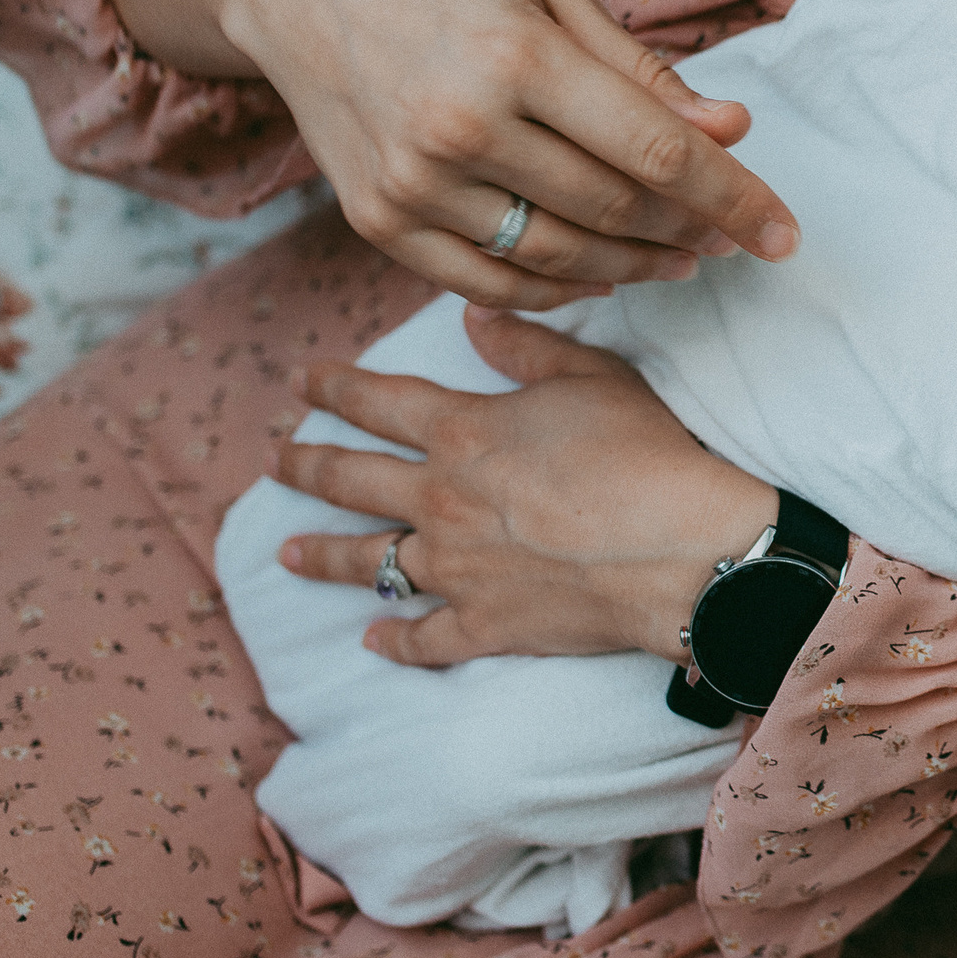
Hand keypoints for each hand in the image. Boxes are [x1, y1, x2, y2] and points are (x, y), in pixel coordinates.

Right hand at [100, 0, 799, 308]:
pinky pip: (492, 283)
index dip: (734, 199)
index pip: (658, 152)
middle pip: (615, 211)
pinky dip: (559, 289)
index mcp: (517, 58)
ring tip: (678, 256)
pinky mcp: (380, 222)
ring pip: (561, 258)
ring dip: (636, 266)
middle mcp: (461, 127)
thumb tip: (732, 132)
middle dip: (691, 232)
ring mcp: (414, 183)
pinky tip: (602, 273)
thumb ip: (645, 75)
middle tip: (729, 236)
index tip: (785, 234)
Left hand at [268, 304, 777, 666]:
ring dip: (324, 554)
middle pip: (354, 480)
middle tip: (276, 460)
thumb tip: (473, 316)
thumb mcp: (591, 376)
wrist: (680, 550)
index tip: (303, 381)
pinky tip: (372, 639)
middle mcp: (441, 501)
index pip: (379, 402)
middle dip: (307, 465)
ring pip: (370, 561)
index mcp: (462, 433)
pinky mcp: (485, 626)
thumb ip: (525, 348)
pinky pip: (424, 638)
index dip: (336, 388)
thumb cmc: (644, 453)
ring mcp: (456, 570)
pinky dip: (394, 640)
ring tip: (287, 552)